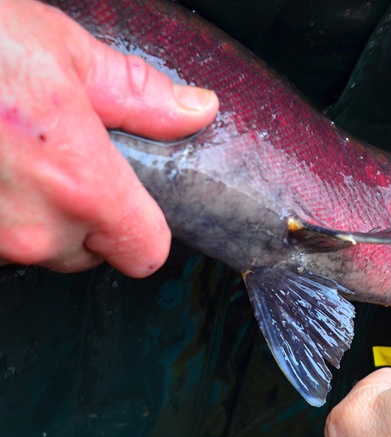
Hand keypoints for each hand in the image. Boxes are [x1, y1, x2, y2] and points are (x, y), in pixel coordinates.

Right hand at [0, 0, 217, 276]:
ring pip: (34, 246)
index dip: (145, 229)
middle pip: (88, 251)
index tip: (137, 204)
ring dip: (32, 211)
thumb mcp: (62, 52)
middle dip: (85, 214)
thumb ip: (137, 96)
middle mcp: (32, 227)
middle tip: (62, 156)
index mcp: (81, 185)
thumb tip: (193, 111)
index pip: (145, 252)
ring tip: (12, 150)